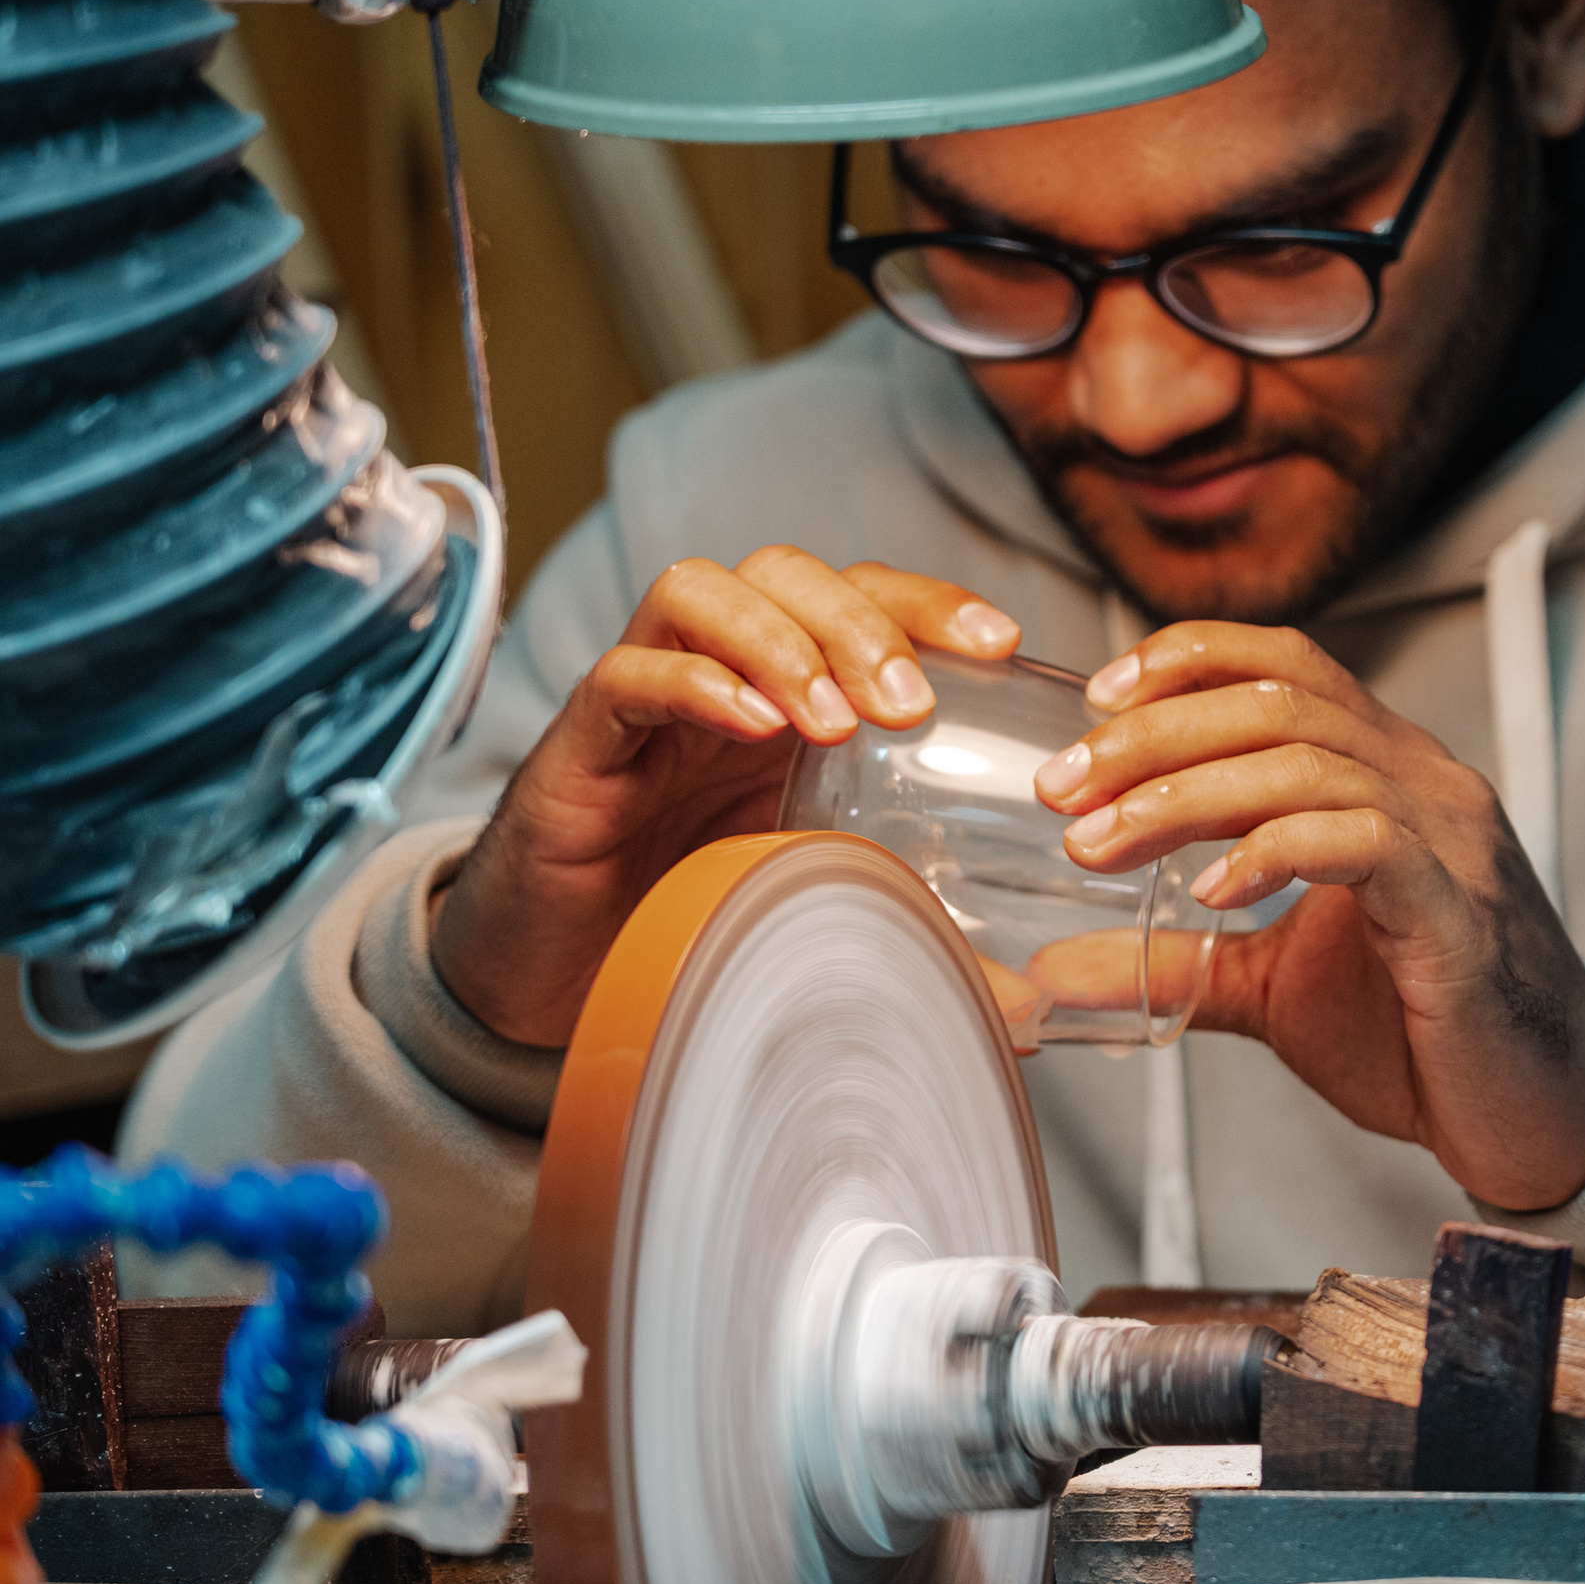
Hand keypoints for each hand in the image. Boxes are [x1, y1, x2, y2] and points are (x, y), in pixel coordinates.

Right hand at [429, 549, 1018, 1046]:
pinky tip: (751, 726)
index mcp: (788, 696)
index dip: (931, 603)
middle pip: (784, 570)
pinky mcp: (578, 749)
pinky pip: (625, 675)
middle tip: (910, 704)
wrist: (551, 986)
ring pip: (699, 589)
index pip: (862, 598)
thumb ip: (920, 939)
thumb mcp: (824, 914)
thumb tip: (1032, 1012)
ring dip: (780, 640)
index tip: (1003, 646)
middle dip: (859, 617)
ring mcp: (644, 703)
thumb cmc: (688, 928)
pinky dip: (693, 683)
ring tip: (832, 723)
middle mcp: (716, 676)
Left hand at [1030, 625, 1584, 1210]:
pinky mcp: (1457, 911)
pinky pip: (1361, 841)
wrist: (1539, 1117)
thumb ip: (1178, 963)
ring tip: (1101, 844)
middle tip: (1064, 789)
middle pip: (1277, 701)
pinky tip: (1211, 890)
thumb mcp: (1274, 989)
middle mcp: (1424, 782)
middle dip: (1153, 734)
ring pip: (1307, 760)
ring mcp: (1449, 839)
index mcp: (1387, 774)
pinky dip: (1272, 851)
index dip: (1190, 659)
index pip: (1288, 664)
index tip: (1096, 700)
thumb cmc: (1419, 1038)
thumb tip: (1054, 969)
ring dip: (1184, 794)